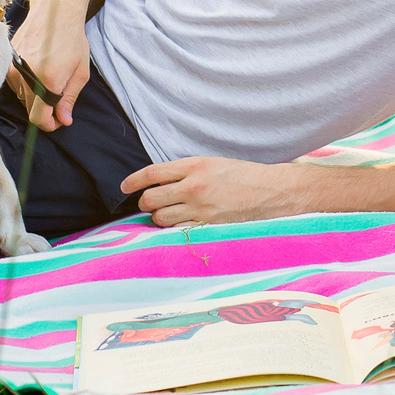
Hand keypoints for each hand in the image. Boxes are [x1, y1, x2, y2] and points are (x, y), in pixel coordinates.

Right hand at [11, 0, 91, 129]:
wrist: (54, 11)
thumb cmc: (72, 39)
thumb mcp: (80, 72)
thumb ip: (69, 99)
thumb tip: (63, 120)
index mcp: (47, 80)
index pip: (38, 118)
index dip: (49, 125)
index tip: (58, 119)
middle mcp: (26, 76)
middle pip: (30, 109)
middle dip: (45, 110)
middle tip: (59, 98)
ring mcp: (14, 68)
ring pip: (22, 97)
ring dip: (35, 96)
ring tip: (50, 77)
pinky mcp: (7, 62)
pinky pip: (16, 83)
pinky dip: (27, 83)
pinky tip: (38, 68)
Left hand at [120, 157, 302, 226]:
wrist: (271, 191)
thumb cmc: (243, 175)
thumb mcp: (213, 164)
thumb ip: (187, 171)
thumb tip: (160, 182)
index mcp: (194, 165)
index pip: (152, 173)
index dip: (133, 181)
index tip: (124, 187)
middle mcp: (193, 186)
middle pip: (151, 198)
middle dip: (144, 203)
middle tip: (149, 204)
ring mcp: (200, 208)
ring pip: (161, 218)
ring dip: (158, 218)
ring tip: (167, 215)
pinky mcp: (208, 224)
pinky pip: (178, 231)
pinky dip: (173, 229)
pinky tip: (179, 225)